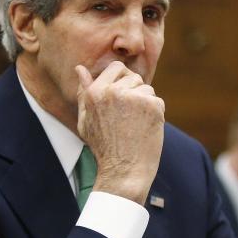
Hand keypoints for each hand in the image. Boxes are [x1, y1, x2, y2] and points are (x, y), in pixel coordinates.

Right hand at [76, 62, 164, 204]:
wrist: (123, 170)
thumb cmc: (103, 148)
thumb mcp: (86, 120)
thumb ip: (83, 93)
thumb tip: (80, 69)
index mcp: (95, 92)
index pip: (116, 67)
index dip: (123, 81)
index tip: (124, 98)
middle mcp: (113, 91)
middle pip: (134, 77)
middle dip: (135, 92)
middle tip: (128, 117)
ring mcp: (134, 97)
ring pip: (147, 89)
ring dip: (145, 104)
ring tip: (135, 125)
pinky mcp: (152, 106)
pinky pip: (158, 101)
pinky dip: (155, 114)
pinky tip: (145, 129)